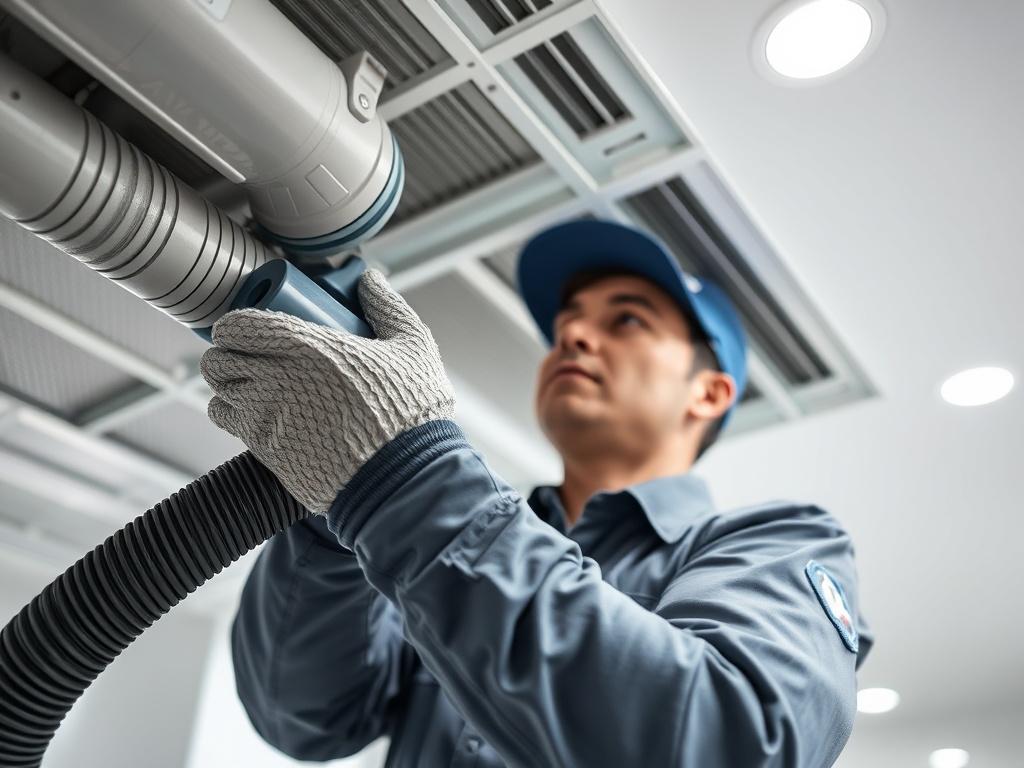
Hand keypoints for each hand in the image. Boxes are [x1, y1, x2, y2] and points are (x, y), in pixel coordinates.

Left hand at [200, 268, 455, 512]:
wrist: (402, 477)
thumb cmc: (411, 413)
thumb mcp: (413, 348)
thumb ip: (387, 308)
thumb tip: (370, 280)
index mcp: (308, 345)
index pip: (238, 325)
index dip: (236, 324)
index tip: (249, 328)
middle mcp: (276, 377)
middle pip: (218, 357)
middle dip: (228, 352)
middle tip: (249, 354)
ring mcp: (265, 415)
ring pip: (217, 389)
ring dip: (229, 383)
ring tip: (254, 383)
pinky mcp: (264, 449)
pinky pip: (225, 421)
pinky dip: (233, 413)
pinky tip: (257, 411)